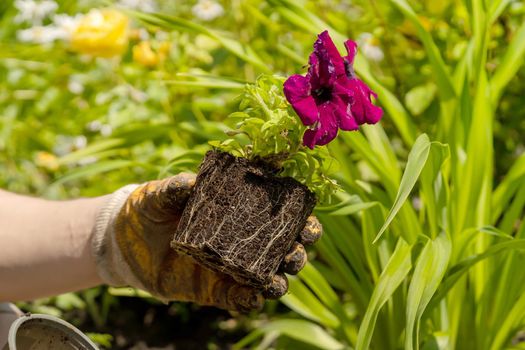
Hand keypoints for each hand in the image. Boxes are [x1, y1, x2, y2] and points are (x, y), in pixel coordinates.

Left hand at [92, 173, 322, 311]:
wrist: (123, 242)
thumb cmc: (149, 209)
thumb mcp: (161, 194)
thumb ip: (176, 188)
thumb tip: (192, 183)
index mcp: (239, 210)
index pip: (279, 213)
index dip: (300, 216)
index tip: (308, 218)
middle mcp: (242, 240)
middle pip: (283, 247)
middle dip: (298, 251)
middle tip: (296, 251)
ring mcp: (231, 266)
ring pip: (268, 275)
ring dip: (280, 278)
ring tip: (278, 279)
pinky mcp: (215, 289)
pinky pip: (239, 299)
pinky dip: (250, 300)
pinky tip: (253, 296)